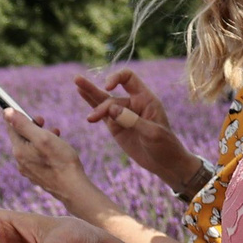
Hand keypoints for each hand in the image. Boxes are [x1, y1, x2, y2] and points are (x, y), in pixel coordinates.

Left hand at [2, 109, 97, 204]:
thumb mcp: (42, 137)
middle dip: (34, 127)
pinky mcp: (38, 176)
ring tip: (56, 135)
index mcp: (19, 151)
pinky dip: (45, 150)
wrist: (72, 188)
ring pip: (32, 147)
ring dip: (42, 138)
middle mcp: (20, 162)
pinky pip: (37, 158)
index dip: (21, 117)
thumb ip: (23, 124)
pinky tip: (57, 150)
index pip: (12, 128)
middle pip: (22, 138)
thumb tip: (6, 112)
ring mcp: (29, 170)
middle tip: (46, 124)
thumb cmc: (60, 161)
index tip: (36, 115)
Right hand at [76, 69, 201, 189]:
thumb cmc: (165, 146)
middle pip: (111, 92)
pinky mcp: (115, 127)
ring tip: (76, 82)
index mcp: (146, 99)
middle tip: (77, 81)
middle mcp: (133, 104)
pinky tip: (81, 93)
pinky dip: (91, 105)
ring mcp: (122, 115)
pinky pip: (101, 114)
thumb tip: (111, 109)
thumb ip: (132, 120)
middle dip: (95, 89)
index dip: (117, 78)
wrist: (166, 164)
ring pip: (103, 102)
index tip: (107, 87)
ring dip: (89, 93)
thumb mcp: (153, 134)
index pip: (129, 79)